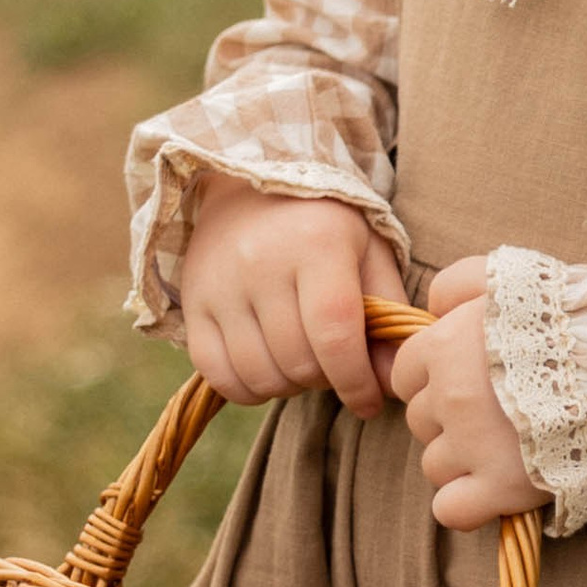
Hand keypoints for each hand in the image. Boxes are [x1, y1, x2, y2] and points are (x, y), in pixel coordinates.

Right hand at [177, 186, 401, 417]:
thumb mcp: (369, 253)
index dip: (356, 381)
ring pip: (260, 375)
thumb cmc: (325, 224)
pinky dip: (248, 389)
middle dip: (326, 381)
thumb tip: (393, 382)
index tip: (370, 402)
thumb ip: (389, 316)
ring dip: (289, 387)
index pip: (335, 335)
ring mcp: (221, 285)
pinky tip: (268, 371)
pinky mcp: (193, 303)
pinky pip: (218, 374)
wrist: (253, 184)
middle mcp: (262, 263)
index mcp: (317, 244)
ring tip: (303, 363)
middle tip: (335, 364)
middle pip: (299, 362)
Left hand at [389, 256, 547, 531]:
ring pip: (434, 465)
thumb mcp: (509, 276)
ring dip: (461, 461)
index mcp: (444, 346)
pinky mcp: (501, 488)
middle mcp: (449, 397)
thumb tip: (432, 307)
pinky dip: (466, 505)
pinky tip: (492, 489)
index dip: (433, 380)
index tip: (466, 381)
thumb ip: (457, 283)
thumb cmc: (567, 315)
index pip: (404, 375)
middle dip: (449, 420)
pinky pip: (452, 510)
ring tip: (505, 446)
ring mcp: (472, 446)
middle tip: (495, 412)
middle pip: (420, 422)